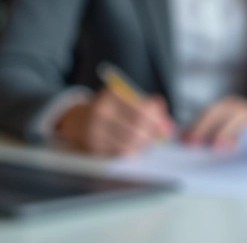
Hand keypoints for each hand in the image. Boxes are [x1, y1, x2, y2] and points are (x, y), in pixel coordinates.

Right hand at [55, 89, 173, 156]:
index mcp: (111, 94)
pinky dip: (131, 151)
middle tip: (157, 137)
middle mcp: (101, 110)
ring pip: (129, 142)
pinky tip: (133, 147)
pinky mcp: (92, 146)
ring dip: (142, 144)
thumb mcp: (127, 100)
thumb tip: (168, 125)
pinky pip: (119, 152)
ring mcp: (94, 129)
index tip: (165, 127)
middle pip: (136, 127)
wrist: (79, 120)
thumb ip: (149, 108)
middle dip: (151, 134)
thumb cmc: (111, 110)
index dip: (157, 120)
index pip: (142, 109)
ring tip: (145, 141)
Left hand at [182, 96, 246, 150]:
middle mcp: (229, 104)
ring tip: (201, 145)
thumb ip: (219, 134)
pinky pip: (236, 123)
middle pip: (209, 113)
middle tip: (188, 143)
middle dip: (197, 128)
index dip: (191, 127)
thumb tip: (199, 144)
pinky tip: (221, 144)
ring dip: (209, 130)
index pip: (203, 115)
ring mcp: (240, 107)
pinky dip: (226, 133)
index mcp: (222, 107)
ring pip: (220, 116)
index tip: (181, 141)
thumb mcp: (232, 129)